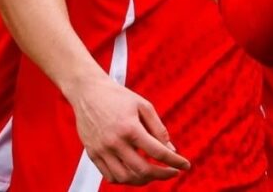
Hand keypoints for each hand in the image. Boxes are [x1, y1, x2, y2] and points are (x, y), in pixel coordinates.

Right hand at [67, 73, 190, 183]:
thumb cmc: (117, 96)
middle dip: (162, 175)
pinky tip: (134, 173)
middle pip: (142, 170)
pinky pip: (110, 176)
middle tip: (171, 172)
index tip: (185, 166)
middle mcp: (115, 141)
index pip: (157, 152)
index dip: (175, 161)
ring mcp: (102, 150)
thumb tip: (171, 149)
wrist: (88, 91)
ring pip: (125, 178)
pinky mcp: (92, 154)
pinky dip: (124, 179)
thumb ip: (158, 128)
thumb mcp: (143, 105)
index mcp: (130, 127)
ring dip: (143, 180)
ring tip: (153, 174)